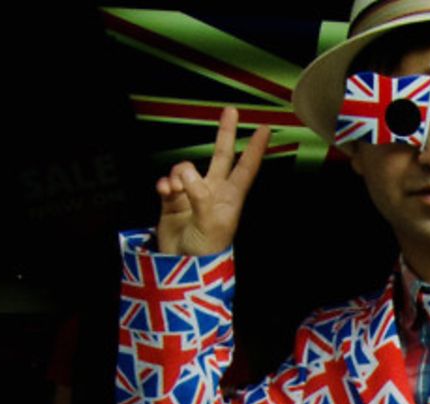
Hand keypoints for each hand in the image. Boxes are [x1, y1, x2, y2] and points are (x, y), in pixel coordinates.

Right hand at [155, 107, 271, 255]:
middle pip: (221, 156)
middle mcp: (213, 192)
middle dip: (225, 134)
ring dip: (178, 173)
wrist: (182, 268)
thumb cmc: (205, 251)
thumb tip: (187, 174)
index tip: (266, 129)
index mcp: (230, 197)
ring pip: (185, 168)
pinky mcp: (172, 201)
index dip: (255, 149)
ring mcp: (192, 195)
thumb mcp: (209, 225)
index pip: (246, 168)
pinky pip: (167, 182)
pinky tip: (165, 191)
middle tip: (231, 110)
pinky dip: (164, 183)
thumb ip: (200, 197)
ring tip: (175, 189)